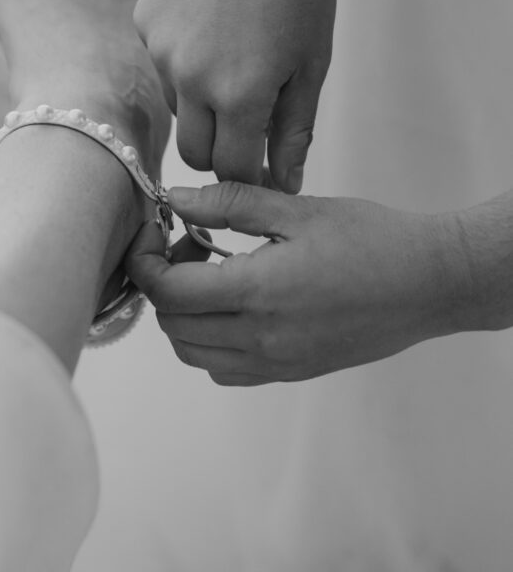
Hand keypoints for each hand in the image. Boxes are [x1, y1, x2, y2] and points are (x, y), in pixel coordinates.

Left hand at [127, 183, 470, 383]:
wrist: (427, 283)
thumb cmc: (369, 239)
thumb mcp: (296, 208)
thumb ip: (228, 204)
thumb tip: (174, 199)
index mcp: (258, 293)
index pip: (167, 293)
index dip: (144, 262)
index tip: (153, 231)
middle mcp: (260, 339)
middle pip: (173, 325)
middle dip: (162, 283)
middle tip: (188, 243)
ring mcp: (275, 363)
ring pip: (193, 353)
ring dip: (183, 314)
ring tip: (211, 272)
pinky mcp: (290, 373)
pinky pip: (225, 369)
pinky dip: (210, 341)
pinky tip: (234, 305)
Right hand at [133, 0, 335, 188]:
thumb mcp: (312, 62)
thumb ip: (294, 130)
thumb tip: (285, 184)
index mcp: (241, 94)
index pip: (233, 171)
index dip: (251, 176)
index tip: (264, 167)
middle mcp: (191, 79)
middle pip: (195, 152)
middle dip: (222, 151)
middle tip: (250, 123)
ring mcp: (161, 50)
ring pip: (177, 108)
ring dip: (202, 103)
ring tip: (235, 55)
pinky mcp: (143, 22)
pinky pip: (161, 65)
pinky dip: (184, 62)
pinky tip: (212, 24)